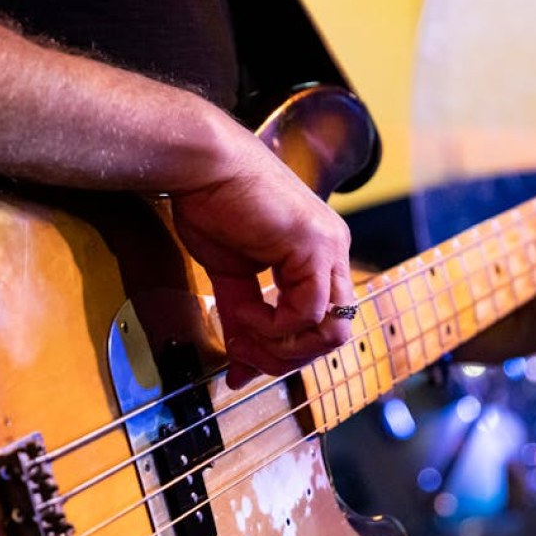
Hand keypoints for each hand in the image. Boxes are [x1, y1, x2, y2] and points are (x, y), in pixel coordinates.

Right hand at [169, 141, 356, 387]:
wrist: (201, 166)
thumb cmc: (212, 206)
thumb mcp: (232, 278)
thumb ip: (244, 322)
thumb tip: (240, 368)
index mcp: (320, 256)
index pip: (322, 324)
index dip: (286, 353)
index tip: (245, 363)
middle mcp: (333, 251)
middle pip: (334, 334)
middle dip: (288, 358)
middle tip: (247, 360)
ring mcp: (330, 248)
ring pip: (333, 330)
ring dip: (284, 347)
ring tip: (245, 336)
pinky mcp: (315, 246)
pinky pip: (307, 312)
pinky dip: (274, 325)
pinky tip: (246, 312)